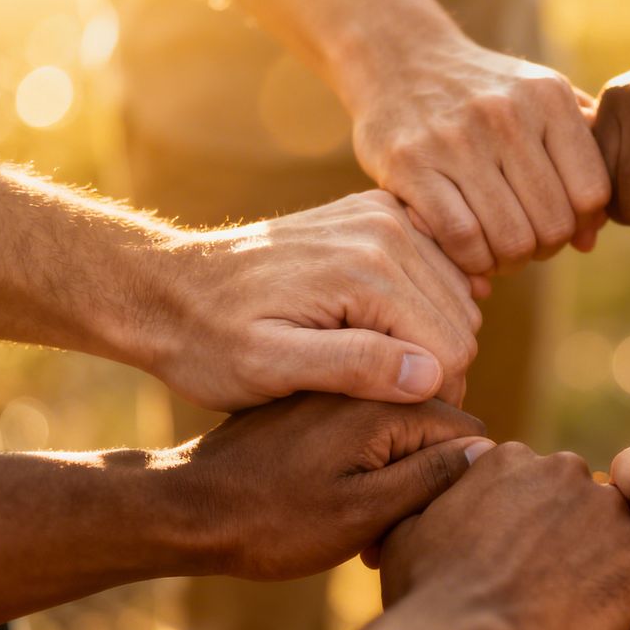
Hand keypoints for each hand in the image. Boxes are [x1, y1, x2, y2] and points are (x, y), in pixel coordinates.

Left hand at [148, 190, 478, 410]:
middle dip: (432, 366)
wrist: (169, 288)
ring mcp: (384, 215)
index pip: (451, 350)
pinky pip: (439, 268)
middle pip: (460, 322)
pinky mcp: (379, 214)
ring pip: (458, 297)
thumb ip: (351, 368)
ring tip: (373, 363)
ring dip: (429, 335)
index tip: (385, 415)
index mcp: (368, 270)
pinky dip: (424, 302)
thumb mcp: (268, 369)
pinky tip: (383, 327)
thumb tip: (429, 375)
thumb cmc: (211, 343)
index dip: (430, 397)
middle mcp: (386, 230)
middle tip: (376, 395)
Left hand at [172, 392, 489, 580]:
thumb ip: (427, 476)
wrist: (183, 506)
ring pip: (406, 419)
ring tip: (363, 511)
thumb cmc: (269, 517)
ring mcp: (338, 380)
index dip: (454, 480)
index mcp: (381, 396)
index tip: (414, 518)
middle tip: (386, 524)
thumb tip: (484, 452)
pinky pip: (372, 416)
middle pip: (440, 419)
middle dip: (428, 471)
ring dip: (400, 464)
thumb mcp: (359, 511)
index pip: (466, 428)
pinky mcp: (318, 394)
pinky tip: (343, 487)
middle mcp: (363, 375)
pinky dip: (371, 451)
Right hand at [350, 37, 610, 275]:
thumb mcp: (541, 104)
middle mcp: (506, 114)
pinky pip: (462, 238)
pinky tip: (469, 252)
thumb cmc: (484, 95)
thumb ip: (580, 161)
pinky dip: (472, 261)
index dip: (580, 223)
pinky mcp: (411, 164)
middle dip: (543, 248)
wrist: (400, 58)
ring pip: (511, 239)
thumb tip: (589, 240)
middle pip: (553, 224)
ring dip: (508, 261)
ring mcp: (457, 139)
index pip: (592, 194)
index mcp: (548, 97)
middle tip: (525, 243)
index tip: (558, 223)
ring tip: (498, 251)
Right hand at [361, 442, 629, 629]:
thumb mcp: (411, 527)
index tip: (520, 557)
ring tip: (571, 610)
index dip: (531, 524)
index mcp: (511, 459)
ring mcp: (606, 512)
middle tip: (549, 584)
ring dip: (600, 564)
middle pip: (580, 501)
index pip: (536, 483)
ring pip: (614, 534)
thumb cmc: (429, 594)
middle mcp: (565, 471)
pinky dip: (625, 598)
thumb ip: (444, 490)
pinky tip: (594, 626)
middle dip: (571, 537)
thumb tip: (458, 471)